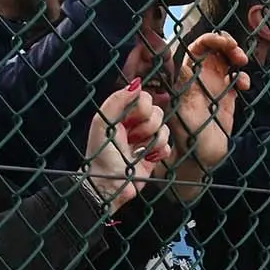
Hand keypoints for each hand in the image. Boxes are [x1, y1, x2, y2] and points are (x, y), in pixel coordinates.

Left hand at [82, 85, 170, 213]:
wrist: (108, 185)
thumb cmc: (100, 155)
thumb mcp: (102, 123)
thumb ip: (117, 100)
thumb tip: (137, 83)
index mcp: (122, 114)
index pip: (144, 98)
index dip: (142, 107)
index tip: (130, 119)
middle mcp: (135, 124)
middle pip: (157, 112)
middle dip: (147, 125)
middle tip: (132, 137)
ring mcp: (146, 140)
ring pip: (165, 128)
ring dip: (153, 140)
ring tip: (138, 150)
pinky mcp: (155, 155)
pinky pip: (168, 145)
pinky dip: (160, 152)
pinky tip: (148, 159)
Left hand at [169, 32, 250, 174]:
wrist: (199, 157)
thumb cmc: (186, 138)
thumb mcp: (183, 114)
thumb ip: (185, 92)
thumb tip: (185, 66)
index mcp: (188, 77)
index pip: (197, 48)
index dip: (210, 39)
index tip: (224, 43)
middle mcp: (200, 78)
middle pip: (214, 48)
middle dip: (227, 43)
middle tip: (238, 53)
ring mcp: (215, 86)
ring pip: (226, 59)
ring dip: (237, 55)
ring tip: (243, 62)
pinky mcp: (227, 97)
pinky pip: (237, 78)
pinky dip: (243, 77)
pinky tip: (244, 86)